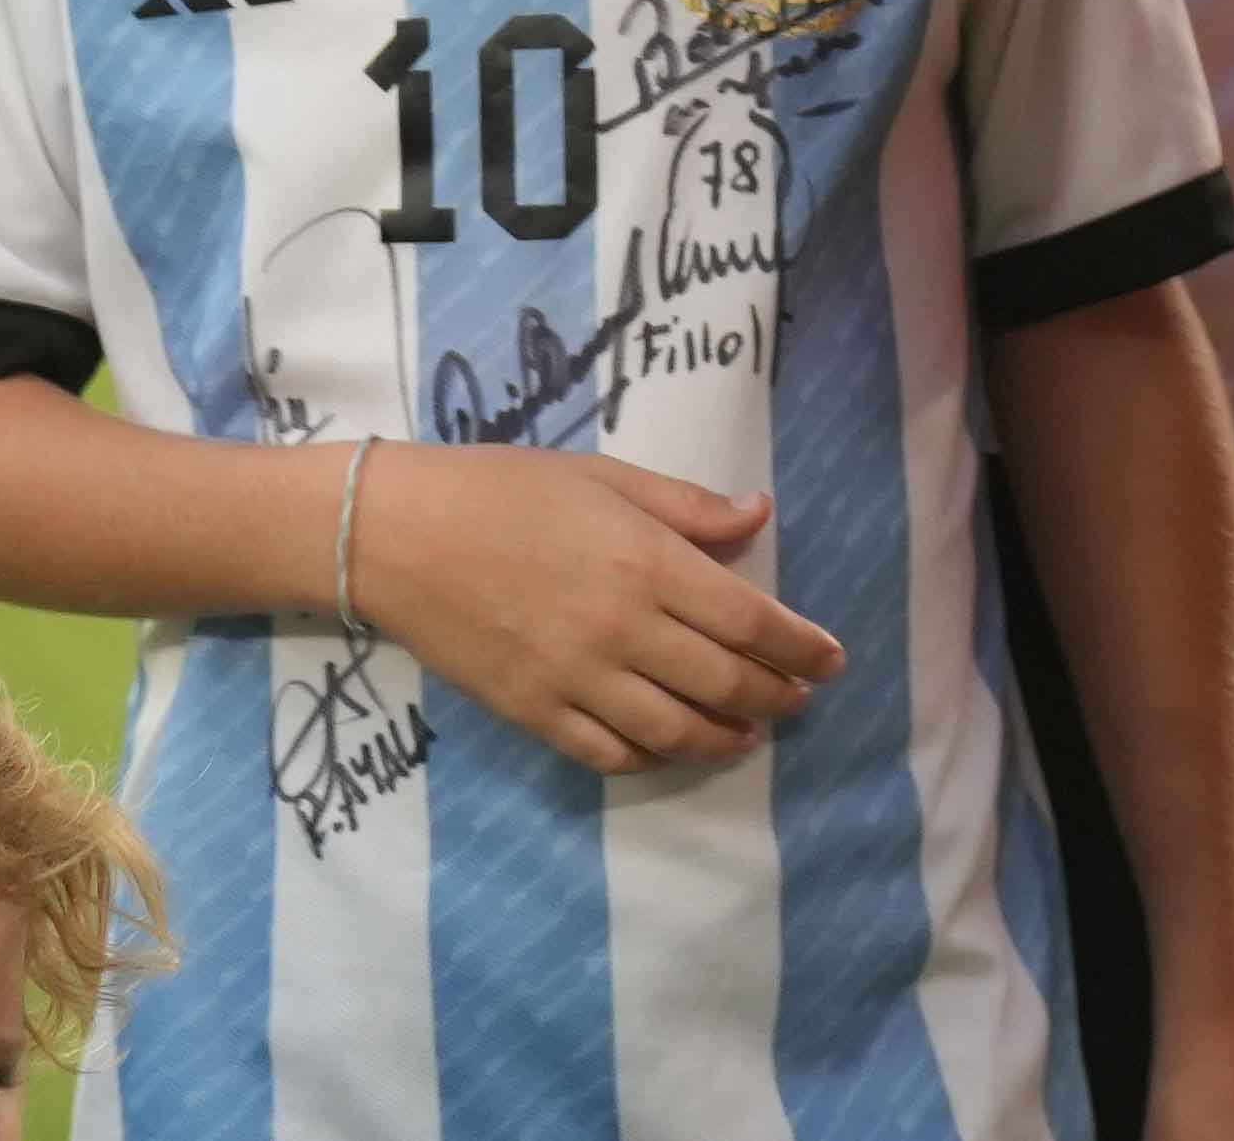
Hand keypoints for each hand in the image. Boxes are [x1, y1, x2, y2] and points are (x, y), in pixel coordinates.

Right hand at [343, 445, 846, 774]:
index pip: (752, 621)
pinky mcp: (532, 713)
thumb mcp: (606, 476)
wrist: (401, 535)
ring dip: (725, 738)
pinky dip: (651, 757)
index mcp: (649, 564)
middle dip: (777, 696)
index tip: (832, 660)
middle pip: (725, 683)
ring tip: (751, 734)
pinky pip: (607, 753)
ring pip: (674, 731)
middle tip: (801, 698)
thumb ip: (687, 506)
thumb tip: (760, 515)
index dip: (801, 647)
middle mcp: (623, 630)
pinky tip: (670, 746)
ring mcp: (576, 679)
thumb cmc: (506, 489)